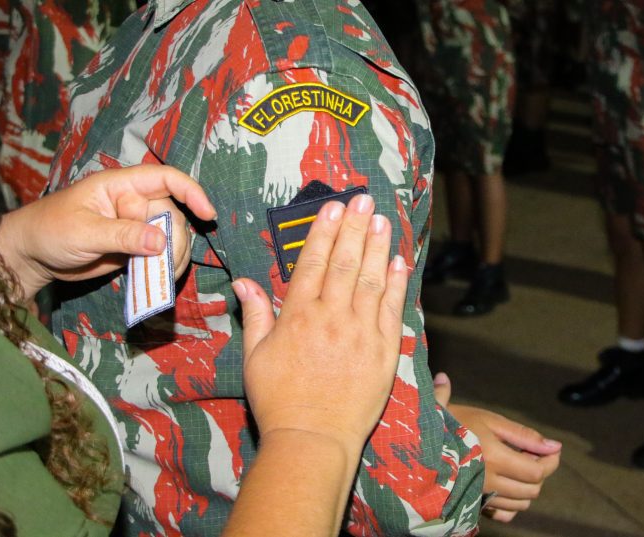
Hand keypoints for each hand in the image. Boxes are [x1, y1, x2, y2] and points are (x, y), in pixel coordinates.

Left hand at [0, 164, 215, 300]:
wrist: (32, 256)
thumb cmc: (50, 230)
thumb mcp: (84, 232)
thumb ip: (122, 234)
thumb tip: (161, 241)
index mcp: (120, 186)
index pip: (165, 179)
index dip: (191, 192)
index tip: (207, 214)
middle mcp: (132, 202)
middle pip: (172, 214)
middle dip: (175, 239)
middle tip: (164, 263)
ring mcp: (134, 226)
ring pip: (170, 237)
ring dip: (172, 256)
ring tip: (164, 275)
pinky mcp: (133, 248)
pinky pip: (159, 255)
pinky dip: (164, 267)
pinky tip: (161, 279)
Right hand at [234, 194, 408, 464]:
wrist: (313, 439)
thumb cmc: (279, 401)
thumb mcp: (255, 357)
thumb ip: (255, 315)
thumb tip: (244, 282)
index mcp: (298, 316)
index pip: (312, 262)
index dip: (323, 231)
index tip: (331, 208)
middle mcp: (331, 317)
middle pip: (344, 262)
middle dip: (353, 227)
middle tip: (362, 199)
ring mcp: (360, 333)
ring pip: (371, 279)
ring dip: (377, 246)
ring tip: (381, 219)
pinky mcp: (383, 351)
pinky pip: (391, 308)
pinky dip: (397, 282)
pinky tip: (399, 260)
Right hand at [433, 373, 561, 522]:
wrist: (419, 436)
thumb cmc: (456, 422)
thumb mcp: (490, 420)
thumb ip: (523, 435)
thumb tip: (555, 445)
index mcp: (496, 457)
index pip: (537, 472)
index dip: (551, 462)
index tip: (552, 450)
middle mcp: (489, 480)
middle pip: (532, 490)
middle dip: (540, 472)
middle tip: (533, 455)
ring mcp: (479, 494)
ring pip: (520, 504)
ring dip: (527, 488)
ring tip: (518, 468)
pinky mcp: (472, 501)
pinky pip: (502, 514)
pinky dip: (511, 504)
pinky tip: (506, 486)